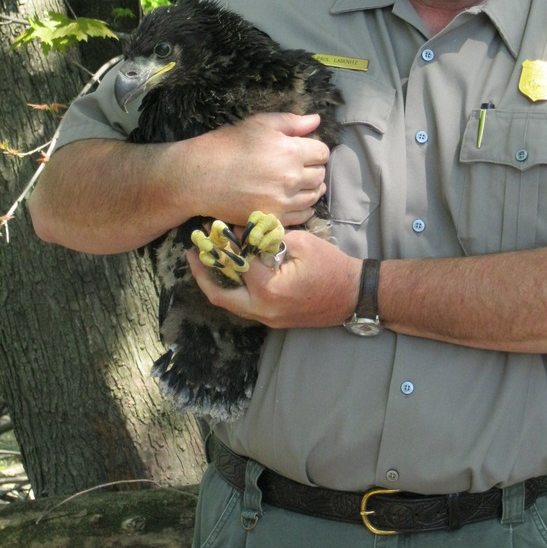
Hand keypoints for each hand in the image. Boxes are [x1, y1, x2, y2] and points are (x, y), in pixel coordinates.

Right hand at [186, 112, 330, 227]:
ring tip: (297, 182)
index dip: (314, 149)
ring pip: (314, 196)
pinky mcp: (274, 218)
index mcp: (290, 151)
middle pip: (320, 175)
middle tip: (298, 166)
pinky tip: (294, 199)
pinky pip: (303, 215)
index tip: (303, 150)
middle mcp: (291, 178)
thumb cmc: (228, 145)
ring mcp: (283, 201)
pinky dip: (304, 207)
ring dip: (311, 188)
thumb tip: (316, 120)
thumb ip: (291, 122)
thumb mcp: (259, 124)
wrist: (200, 177)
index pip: (322, 152)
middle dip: (313, 168)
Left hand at [188, 228, 360, 328]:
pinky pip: (244, 306)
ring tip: (206, 262)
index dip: (225, 243)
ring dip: (216, 283)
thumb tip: (242, 232)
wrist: (354, 295)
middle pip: (219, 295)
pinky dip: (234, 290)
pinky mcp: (274, 321)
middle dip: (201, 273)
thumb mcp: (301, 242)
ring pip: (230, 304)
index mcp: (268, 289)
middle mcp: (262, 310)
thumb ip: (268, 238)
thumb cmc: (331, 266)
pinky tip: (231, 273)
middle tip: (191, 253)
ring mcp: (268, 319)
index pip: (235, 263)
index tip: (215, 226)